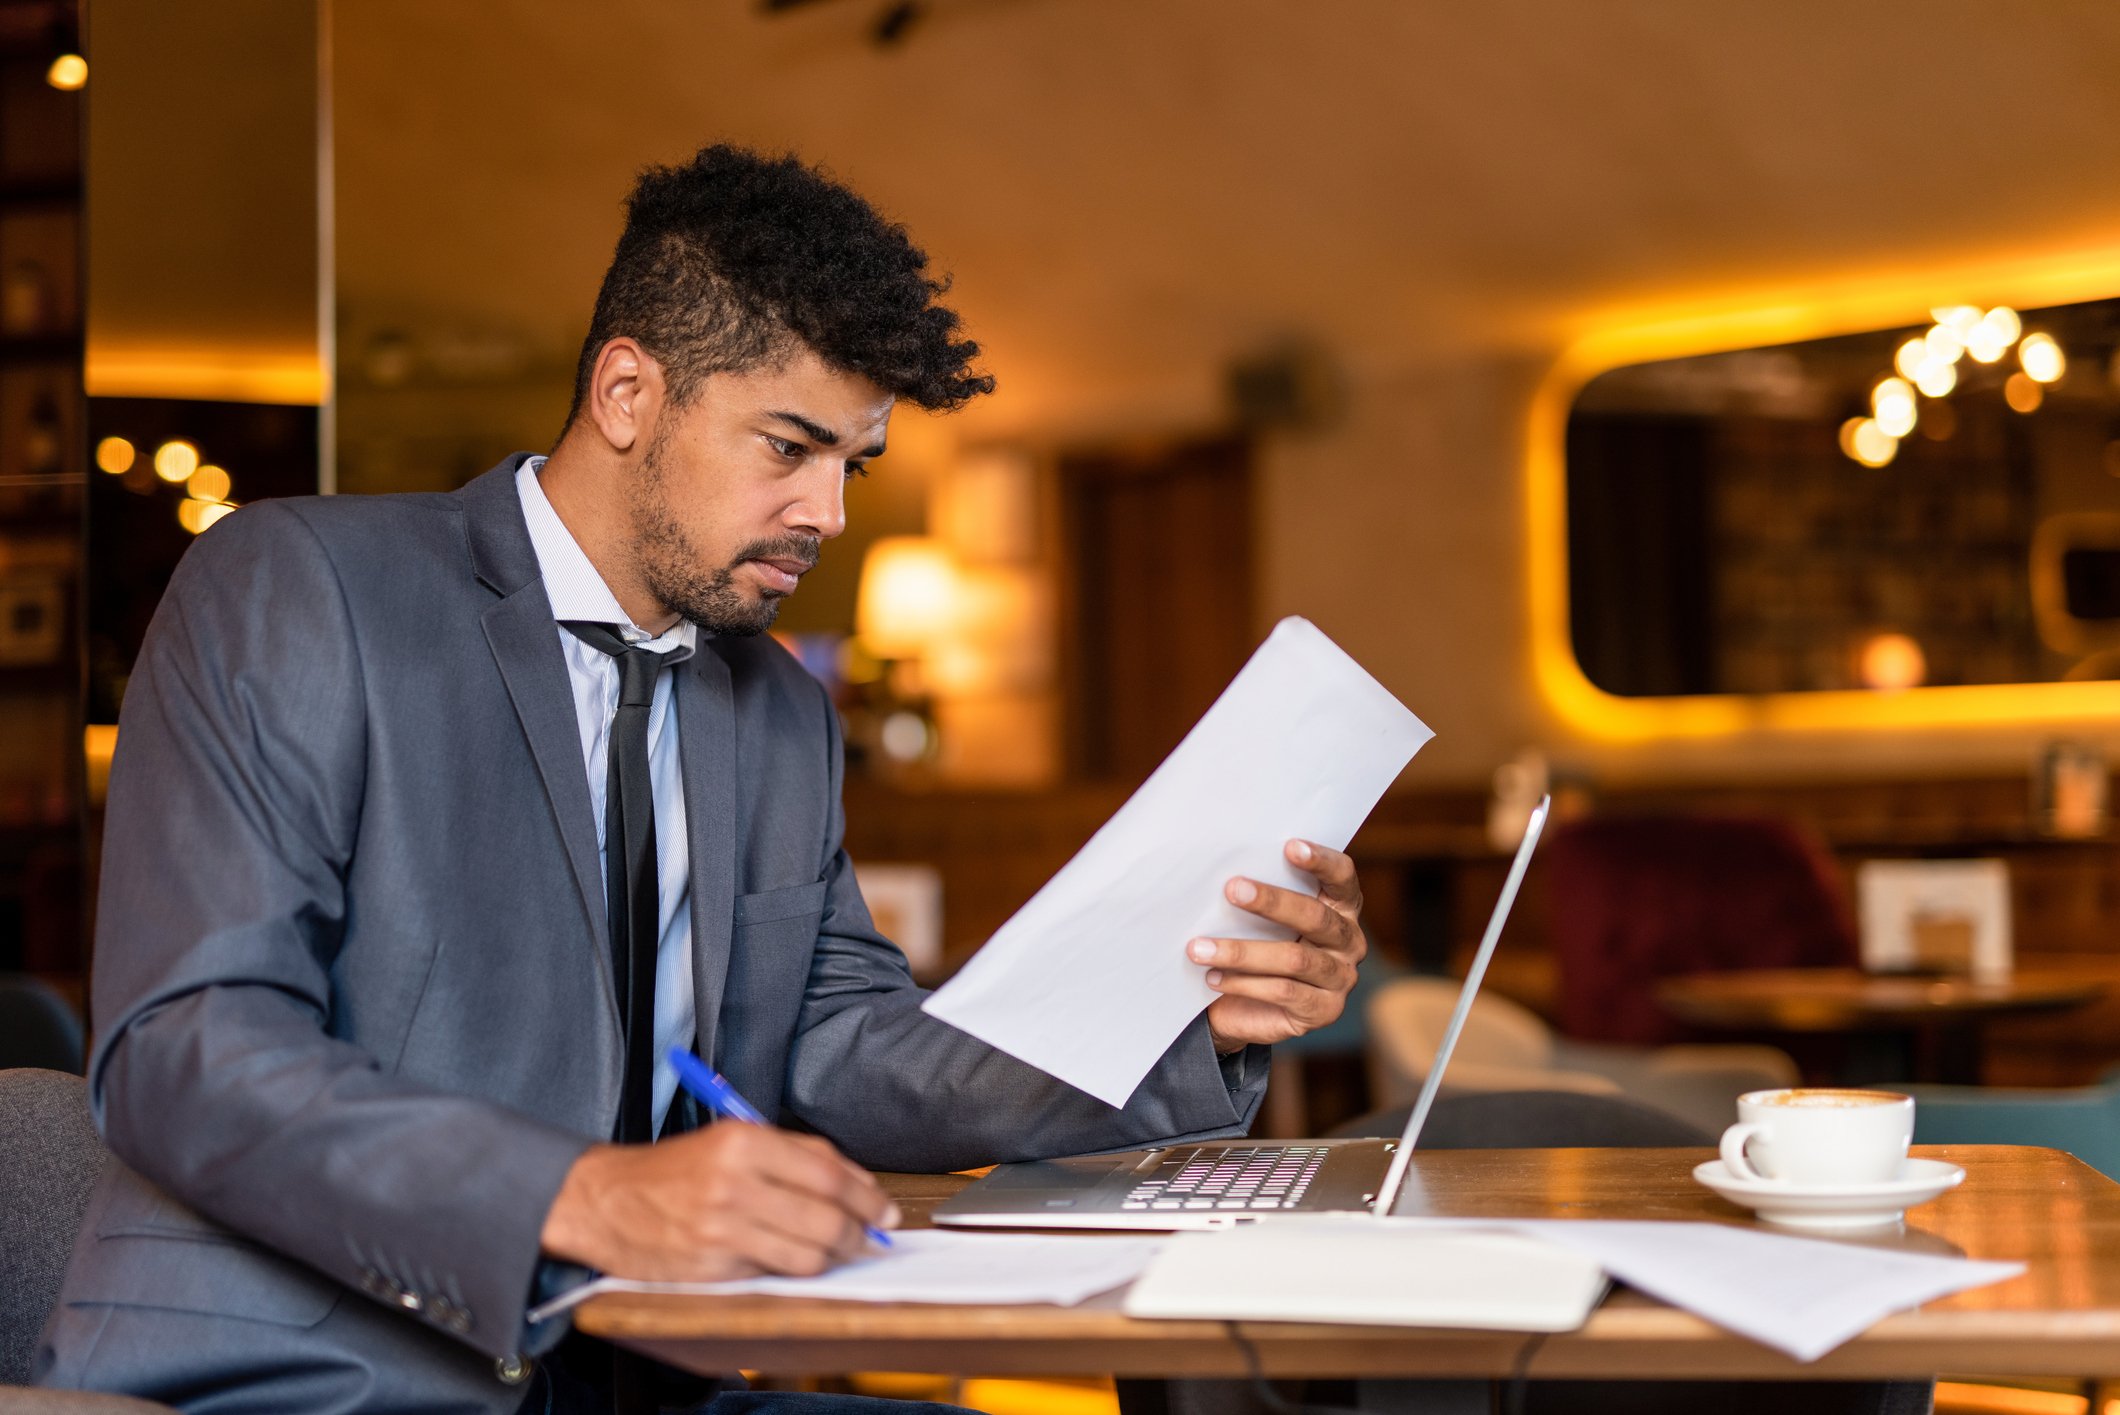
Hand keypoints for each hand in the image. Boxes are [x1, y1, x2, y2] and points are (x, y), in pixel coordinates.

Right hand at [540, 1122, 897, 1281]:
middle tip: (869, 1238)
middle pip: (826, 1216)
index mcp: (743, 1141)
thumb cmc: (672, 1170)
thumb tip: (856, 1185)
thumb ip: (793, 1156)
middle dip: (858, 1233)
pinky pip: (771, 1275)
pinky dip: (788, 1272)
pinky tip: (788, 1261)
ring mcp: (721, 1229)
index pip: (828, 1171)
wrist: (605, 1200)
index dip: (867, 1195)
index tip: (885, 1210)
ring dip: (831, 1259)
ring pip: (807, 1255)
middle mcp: (734, 1183)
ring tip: (835, 1253)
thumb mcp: (730, 1140)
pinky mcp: (711, 1268)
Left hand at [1189, 839, 1365, 1050]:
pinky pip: (1283, 992)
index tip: (1290, 846)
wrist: (1245, 1008)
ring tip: (1199, 948)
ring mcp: (1340, 978)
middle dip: (1271, 902)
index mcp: (1341, 907)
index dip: (1321, 861)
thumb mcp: (1259, 918)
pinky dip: (1243, 983)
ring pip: (1294, 959)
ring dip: (1241, 952)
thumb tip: (1220, 870)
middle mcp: (1349, 941)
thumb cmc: (1254, 945)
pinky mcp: (1324, 1011)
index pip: (1342, 877)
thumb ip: (1259, 895)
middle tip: (1231, 889)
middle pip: (1315, 917)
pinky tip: (1213, 977)